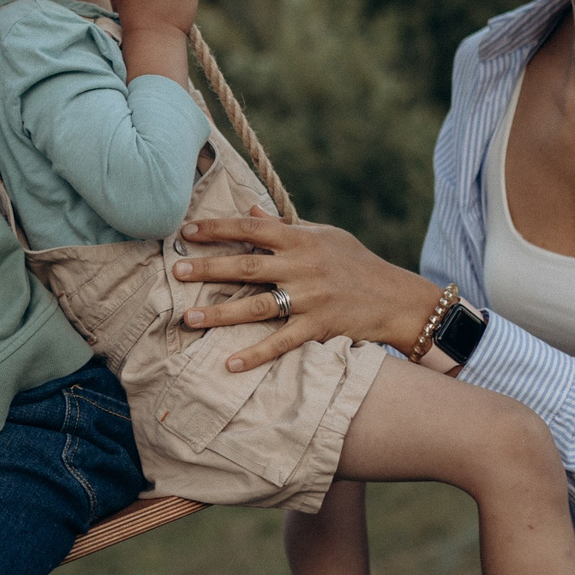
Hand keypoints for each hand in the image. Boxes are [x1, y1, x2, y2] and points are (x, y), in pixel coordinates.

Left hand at [172, 204, 455, 371]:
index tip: (188, 231)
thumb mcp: (326, 235)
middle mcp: (303, 266)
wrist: (397, 298)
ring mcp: (310, 299)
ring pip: (257, 306)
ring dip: (220, 314)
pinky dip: (256, 354)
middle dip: (209, 268)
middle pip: (247, 266)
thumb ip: (286, 225)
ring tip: (188, 318)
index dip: (218, 228)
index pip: (252, 229)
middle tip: (177, 271)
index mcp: (302, 239)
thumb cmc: (358, 263)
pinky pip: (281, 343)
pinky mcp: (319, 327)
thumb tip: (249, 211)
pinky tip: (230, 363)